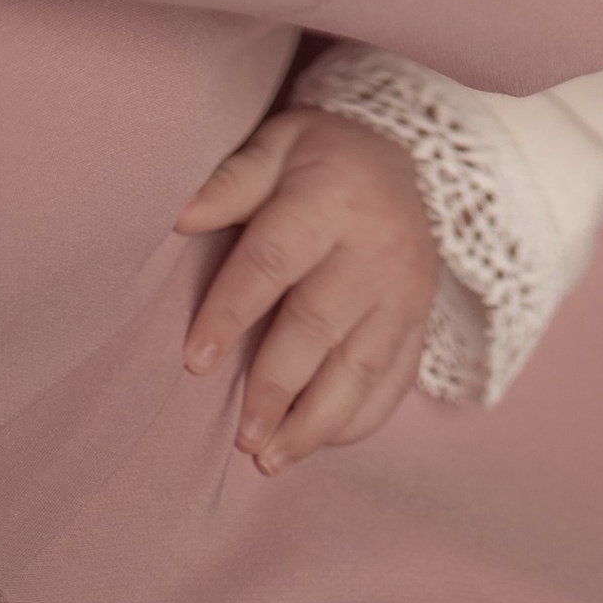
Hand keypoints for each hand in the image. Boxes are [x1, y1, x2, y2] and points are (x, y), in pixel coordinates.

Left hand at [176, 106, 436, 472]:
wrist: (405, 149)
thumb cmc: (320, 158)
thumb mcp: (276, 145)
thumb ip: (231, 181)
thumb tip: (180, 216)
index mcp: (330, 198)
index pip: (274, 262)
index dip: (231, 313)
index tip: (193, 362)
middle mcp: (374, 248)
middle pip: (320, 325)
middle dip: (277, 387)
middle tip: (241, 438)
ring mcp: (405, 288)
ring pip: (363, 365)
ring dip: (316, 420)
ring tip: (271, 457)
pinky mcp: (421, 317)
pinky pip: (397, 378)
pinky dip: (360, 419)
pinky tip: (320, 442)